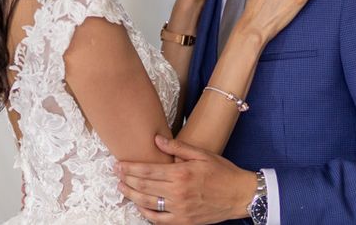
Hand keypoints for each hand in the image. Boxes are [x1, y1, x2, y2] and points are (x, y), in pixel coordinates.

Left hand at [116, 135, 256, 223]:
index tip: (119, 164)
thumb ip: (177, 148)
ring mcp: (180, 209)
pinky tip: (139, 206)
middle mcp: (178, 192)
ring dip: (132, 195)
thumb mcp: (201, 154)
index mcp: (182, 173)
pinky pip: (159, 220)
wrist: (240, 195)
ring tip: (122, 188)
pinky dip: (146, 213)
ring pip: (148, 203)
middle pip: (144, 187)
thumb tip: (157, 139)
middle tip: (116, 173)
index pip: (148, 171)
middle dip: (127, 179)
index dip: (130, 168)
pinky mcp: (184, 221)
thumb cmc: (223, 172)